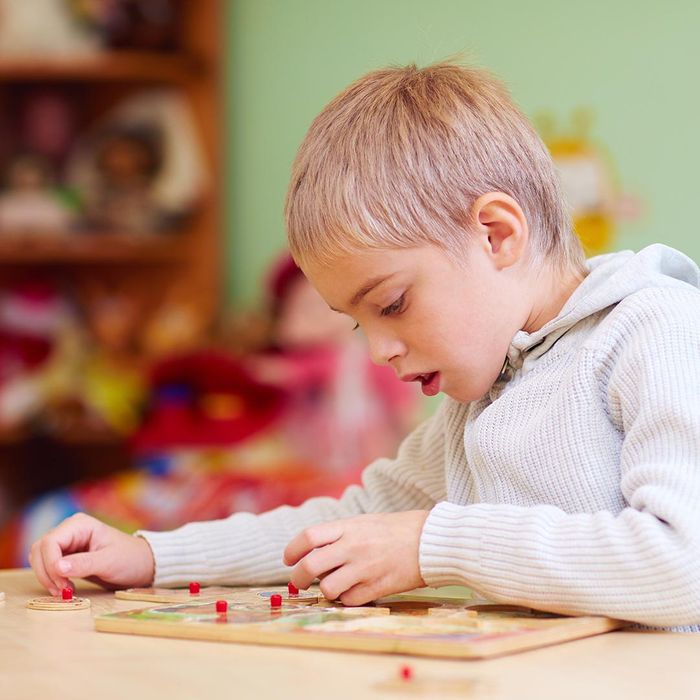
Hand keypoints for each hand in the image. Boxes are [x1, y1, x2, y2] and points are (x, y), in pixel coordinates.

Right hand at [29, 512, 154, 594]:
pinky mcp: (66, 556)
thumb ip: (84, 564)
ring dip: (46, 577)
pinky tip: (65, 588)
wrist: (140, 565)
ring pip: (39, 558)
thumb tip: (58, 567)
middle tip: (62, 591)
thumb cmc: (129, 559)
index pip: (50, 542)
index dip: (50, 564)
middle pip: (40, 549)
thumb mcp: (109, 562)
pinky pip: (47, 566)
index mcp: (79, 525)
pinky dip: (50, 579)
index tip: (63, 583)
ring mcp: (66, 543)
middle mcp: (69, 531)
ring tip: (65, 591)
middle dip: (46, 572)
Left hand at [283, 511, 428, 605]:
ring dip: (325, 590)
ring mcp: (365, 568)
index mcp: (348, 527)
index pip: (308, 537)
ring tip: (332, 585)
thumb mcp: (364, 522)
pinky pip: (349, 601)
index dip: (292, 550)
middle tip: (298, 581)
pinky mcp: (377, 588)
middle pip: (310, 566)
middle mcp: (353, 547)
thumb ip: (339, 535)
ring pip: (327, 588)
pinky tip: (353, 590)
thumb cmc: (395, 529)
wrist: (430, 540)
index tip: (288, 559)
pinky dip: (346, 599)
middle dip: (297, 578)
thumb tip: (312, 553)